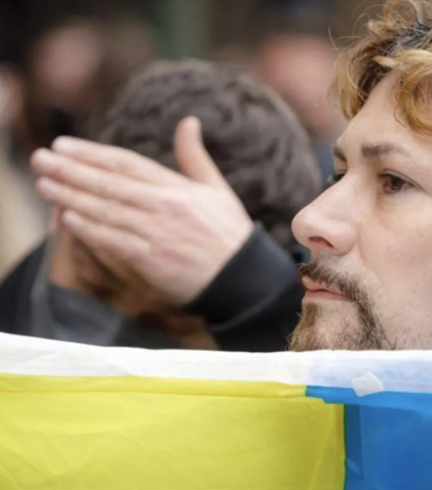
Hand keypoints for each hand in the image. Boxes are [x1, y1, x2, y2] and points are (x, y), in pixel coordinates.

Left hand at [31, 117, 253, 304]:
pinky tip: (69, 218)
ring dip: (72, 195)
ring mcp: (157, 233)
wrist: (242, 277)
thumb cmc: (229, 233)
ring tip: (44, 183)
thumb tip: (189, 121)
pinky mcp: (152, 260)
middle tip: (40, 158)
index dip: (93, 153)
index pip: (127, 164)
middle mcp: (164, 206)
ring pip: (107, 210)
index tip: (63, 144)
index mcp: (178, 187)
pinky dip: (91, 230)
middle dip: (72, 170)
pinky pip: (115, 241)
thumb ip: (195, 156)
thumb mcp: (217, 189)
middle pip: (110, 184)